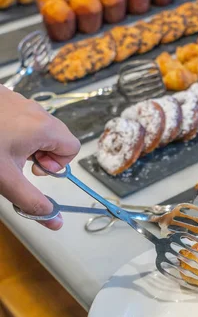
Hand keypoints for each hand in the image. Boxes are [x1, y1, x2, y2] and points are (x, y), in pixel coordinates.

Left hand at [0, 85, 79, 229]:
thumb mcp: (7, 181)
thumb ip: (33, 203)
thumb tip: (56, 221)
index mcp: (43, 128)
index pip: (72, 147)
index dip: (58, 164)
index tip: (35, 170)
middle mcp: (34, 109)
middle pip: (55, 136)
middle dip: (42, 154)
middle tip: (19, 163)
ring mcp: (17, 99)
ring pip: (36, 126)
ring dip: (26, 142)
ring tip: (3, 151)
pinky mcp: (2, 95)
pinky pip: (18, 115)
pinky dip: (12, 129)